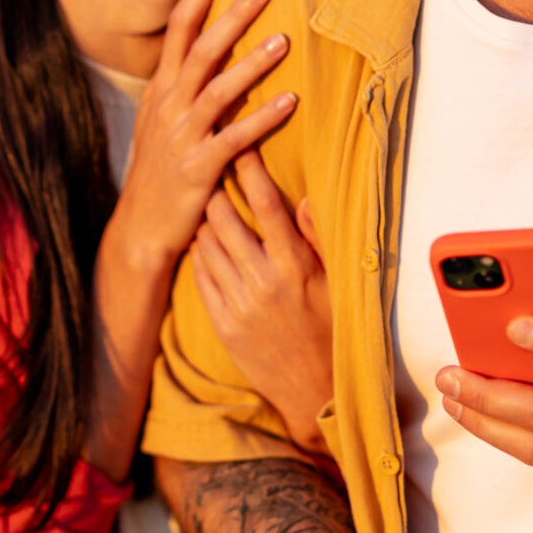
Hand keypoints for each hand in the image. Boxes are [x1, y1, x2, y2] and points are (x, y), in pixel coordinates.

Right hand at [108, 0, 295, 276]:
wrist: (139, 229)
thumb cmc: (159, 173)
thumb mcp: (162, 122)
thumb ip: (182, 86)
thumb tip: (210, 49)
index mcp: (160, 89)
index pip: (180, 27)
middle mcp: (168, 106)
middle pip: (199, 48)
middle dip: (231, 15)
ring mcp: (181, 137)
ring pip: (217, 89)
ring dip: (251, 62)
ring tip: (284, 40)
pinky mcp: (198, 169)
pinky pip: (234, 138)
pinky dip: (262, 118)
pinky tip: (290, 102)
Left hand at [191, 152, 332, 450]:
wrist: (315, 392)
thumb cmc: (331, 330)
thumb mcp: (336, 283)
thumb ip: (317, 238)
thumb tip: (304, 198)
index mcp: (296, 266)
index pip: (267, 204)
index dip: (250, 168)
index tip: (239, 139)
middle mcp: (263, 280)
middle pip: (227, 217)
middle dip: (215, 182)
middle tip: (205, 155)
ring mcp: (238, 302)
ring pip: (208, 243)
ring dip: (202, 215)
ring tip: (197, 190)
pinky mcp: (221, 322)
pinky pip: (200, 275)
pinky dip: (198, 251)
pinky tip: (198, 235)